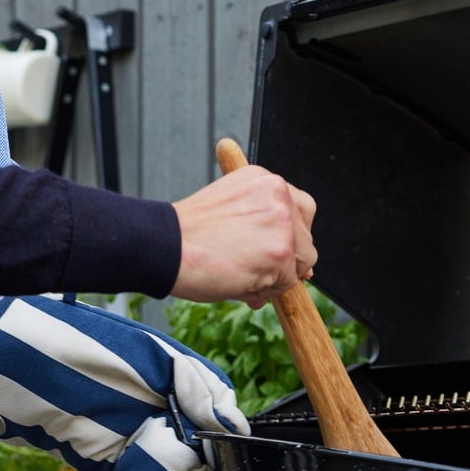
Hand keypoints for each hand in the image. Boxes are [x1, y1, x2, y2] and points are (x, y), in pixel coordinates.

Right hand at [172, 165, 316, 306]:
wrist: (164, 246)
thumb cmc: (187, 235)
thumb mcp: (229, 211)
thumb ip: (262, 225)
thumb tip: (300, 264)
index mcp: (264, 180)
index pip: (300, 210)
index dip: (290, 235)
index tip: (274, 250)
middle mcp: (278, 194)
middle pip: (306, 238)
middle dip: (284, 259)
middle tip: (251, 268)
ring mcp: (283, 223)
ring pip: (299, 263)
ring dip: (273, 277)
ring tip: (238, 274)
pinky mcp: (281, 252)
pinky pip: (286, 283)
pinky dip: (264, 290)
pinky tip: (238, 282)